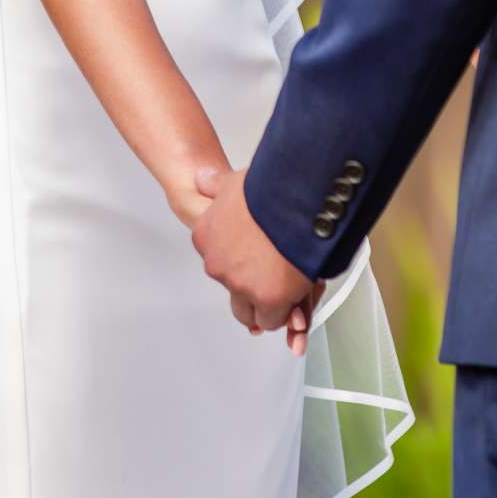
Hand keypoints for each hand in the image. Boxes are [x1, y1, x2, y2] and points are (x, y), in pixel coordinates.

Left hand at [192, 166, 319, 353]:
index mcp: (206, 236)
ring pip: (250, 310)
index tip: (256, 257)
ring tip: (286, 290)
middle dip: (252, 288)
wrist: (295, 198)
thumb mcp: (235, 179)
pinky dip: (285, 312)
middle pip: (232, 289)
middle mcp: (218, 264)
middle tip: (273, 276)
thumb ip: (217, 184)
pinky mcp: (268, 299)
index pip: (218, 259)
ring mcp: (240, 283)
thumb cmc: (272, 188)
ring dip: (266, 305)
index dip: (241, 260)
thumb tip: (201, 178)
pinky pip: (273, 318)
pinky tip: (295, 296)